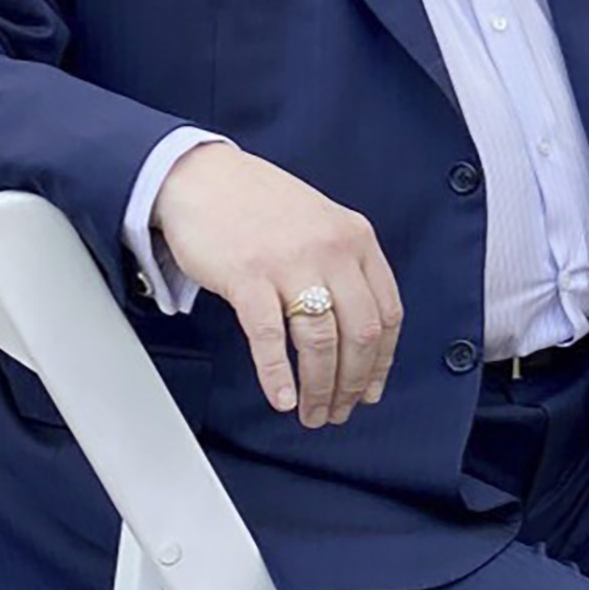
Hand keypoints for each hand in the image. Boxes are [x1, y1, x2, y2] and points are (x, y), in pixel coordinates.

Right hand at [155, 143, 404, 425]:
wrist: (201, 176)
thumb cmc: (259, 203)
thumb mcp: (321, 223)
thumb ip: (344, 265)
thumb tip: (358, 333)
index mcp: (356, 238)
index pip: (387, 313)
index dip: (382, 362)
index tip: (372, 389)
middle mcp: (331, 250)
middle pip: (360, 334)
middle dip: (352, 384)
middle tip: (340, 411)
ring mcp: (290, 263)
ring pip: (320, 342)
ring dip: (319, 388)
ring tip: (311, 413)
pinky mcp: (248, 276)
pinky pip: (270, 337)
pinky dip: (278, 375)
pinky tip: (281, 398)